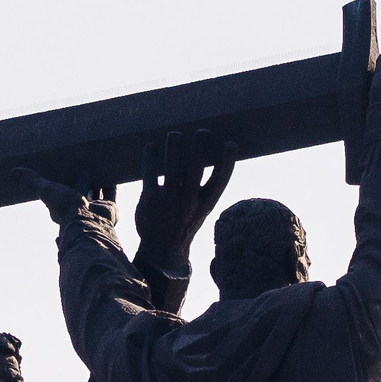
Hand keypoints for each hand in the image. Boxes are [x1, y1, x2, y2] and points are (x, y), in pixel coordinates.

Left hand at [12, 168, 115, 221]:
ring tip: (97, 164)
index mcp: (62, 207)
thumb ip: (32, 181)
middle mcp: (78, 209)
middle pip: (79, 191)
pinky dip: (111, 183)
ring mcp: (94, 209)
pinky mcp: (109, 209)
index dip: (59, 182)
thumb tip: (12, 171)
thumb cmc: (64, 209)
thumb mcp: (46, 190)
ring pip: (96, 191)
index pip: (60, 192)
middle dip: (80, 180)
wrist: (89, 224)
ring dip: (96, 180)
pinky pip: (110, 193)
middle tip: (81, 164)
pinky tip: (111, 171)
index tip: (61, 168)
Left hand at [134, 131, 233, 271]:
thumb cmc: (184, 221)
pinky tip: (151, 146)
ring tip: (175, 134)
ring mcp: (168, 201)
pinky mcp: (150, 200)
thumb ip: (200, 186)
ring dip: (174, 149)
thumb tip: (197, 155)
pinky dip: (150, 158)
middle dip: (200, 149)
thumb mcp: (200, 208)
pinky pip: (150, 174)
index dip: (226, 162)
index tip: (230, 143)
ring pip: (172, 169)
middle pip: (196, 171)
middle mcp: (188, 202)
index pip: (220, 181)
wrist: (162, 250)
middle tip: (202, 131)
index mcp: (205, 204)